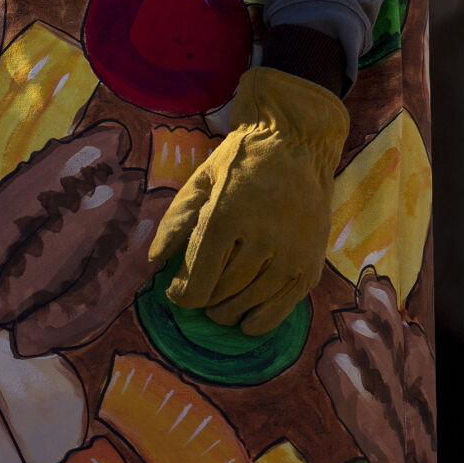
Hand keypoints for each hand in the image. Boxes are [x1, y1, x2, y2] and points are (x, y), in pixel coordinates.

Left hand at [148, 66, 348, 334]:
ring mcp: (289, 256)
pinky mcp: (310, 265)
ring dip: (228, 311)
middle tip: (199, 291)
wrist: (297, 142)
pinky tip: (247, 318)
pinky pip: (281, 309)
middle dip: (203, 301)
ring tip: (219, 302)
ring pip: (249, 305)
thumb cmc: (242, 160)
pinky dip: (260, 319)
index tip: (177, 291)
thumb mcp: (201, 180)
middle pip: (221, 296)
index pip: (197, 283)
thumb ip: (176, 222)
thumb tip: (154, 261)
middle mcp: (260, 241)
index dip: (182, 295)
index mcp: (225, 218)